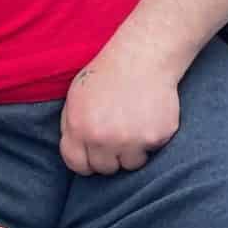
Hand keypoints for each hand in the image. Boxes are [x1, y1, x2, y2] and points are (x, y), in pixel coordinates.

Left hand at [59, 55, 179, 175]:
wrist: (141, 58)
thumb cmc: (105, 75)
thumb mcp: (76, 97)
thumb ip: (71, 127)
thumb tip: (76, 153)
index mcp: (80, 128)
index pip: (77, 165)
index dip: (85, 162)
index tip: (93, 154)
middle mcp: (104, 138)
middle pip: (105, 169)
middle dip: (109, 156)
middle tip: (116, 135)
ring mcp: (132, 140)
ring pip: (130, 164)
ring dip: (131, 151)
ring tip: (133, 125)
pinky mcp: (156, 138)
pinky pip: (152, 151)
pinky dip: (150, 140)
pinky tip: (147, 118)